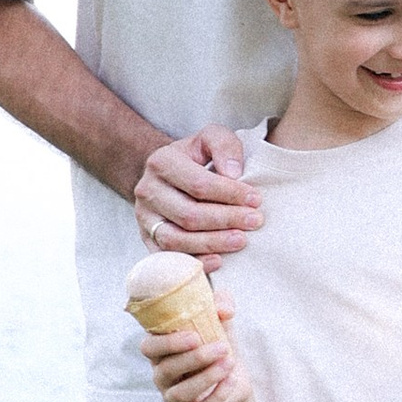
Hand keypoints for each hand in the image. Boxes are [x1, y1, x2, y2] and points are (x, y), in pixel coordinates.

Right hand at [134, 125, 261, 258]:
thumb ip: (224, 146)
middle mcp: (147, 191)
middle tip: (255, 221)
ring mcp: (144, 218)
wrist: (169, 174)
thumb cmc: (196, 157)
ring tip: (241, 240)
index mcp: (161, 162)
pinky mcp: (147, 239)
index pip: (199, 184)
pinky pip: (168, 258)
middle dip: (226, 219)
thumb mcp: (210, 139)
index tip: (256, 200)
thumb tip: (233, 173)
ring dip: (212, 243)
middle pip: (188, 214)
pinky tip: (219, 261)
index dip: (230, 194)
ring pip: (176, 239)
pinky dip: (194, 262)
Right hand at [144, 298, 246, 401]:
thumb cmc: (219, 342)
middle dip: (195, 358)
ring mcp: (172, 397)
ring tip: (229, 363)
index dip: (167, 343)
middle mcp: (160, 374)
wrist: (235, 375)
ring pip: (180, 393)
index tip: (194, 336)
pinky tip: (232, 380)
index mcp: (161, 349)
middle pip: (165, 370)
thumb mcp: (222, 321)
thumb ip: (222, 305)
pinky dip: (217, 396)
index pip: (148, 347)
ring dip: (207, 378)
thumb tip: (224, 309)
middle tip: (222, 347)